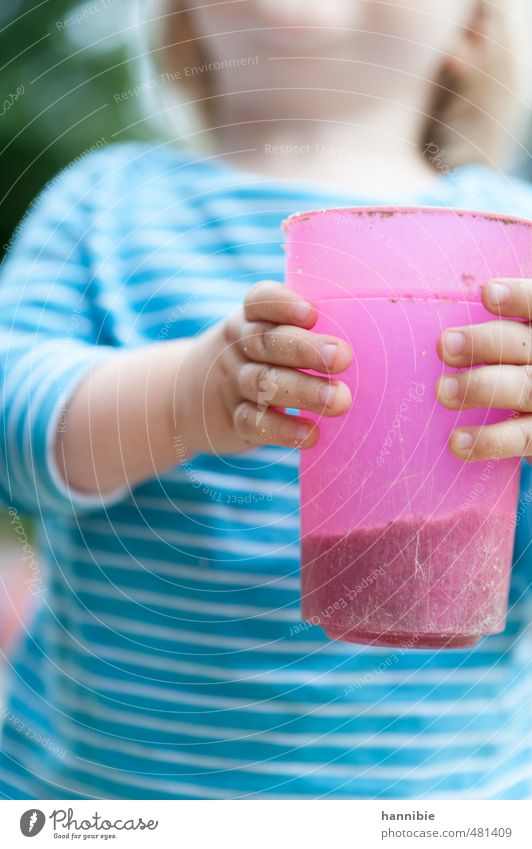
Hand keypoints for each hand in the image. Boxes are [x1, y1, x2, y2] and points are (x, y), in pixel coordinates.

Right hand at [181, 280, 352, 455]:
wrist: (187, 400)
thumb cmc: (252, 360)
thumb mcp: (263, 336)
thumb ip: (303, 331)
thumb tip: (368, 331)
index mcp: (249, 318)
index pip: (260, 302)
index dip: (283, 304)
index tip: (312, 313)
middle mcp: (238, 347)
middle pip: (267, 342)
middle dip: (305, 349)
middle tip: (342, 357)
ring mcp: (233, 384)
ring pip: (264, 383)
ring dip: (303, 391)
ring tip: (339, 400)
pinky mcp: (232, 421)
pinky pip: (254, 423)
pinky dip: (282, 430)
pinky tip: (310, 434)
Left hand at [436, 278, 531, 462]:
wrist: (528, 419)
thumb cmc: (503, 369)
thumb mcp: (503, 347)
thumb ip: (482, 336)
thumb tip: (419, 319)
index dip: (518, 297)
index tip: (487, 294)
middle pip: (522, 345)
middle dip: (484, 342)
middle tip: (444, 345)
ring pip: (523, 388)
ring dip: (480, 388)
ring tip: (443, 391)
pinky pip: (519, 438)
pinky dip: (488, 440)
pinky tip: (457, 442)